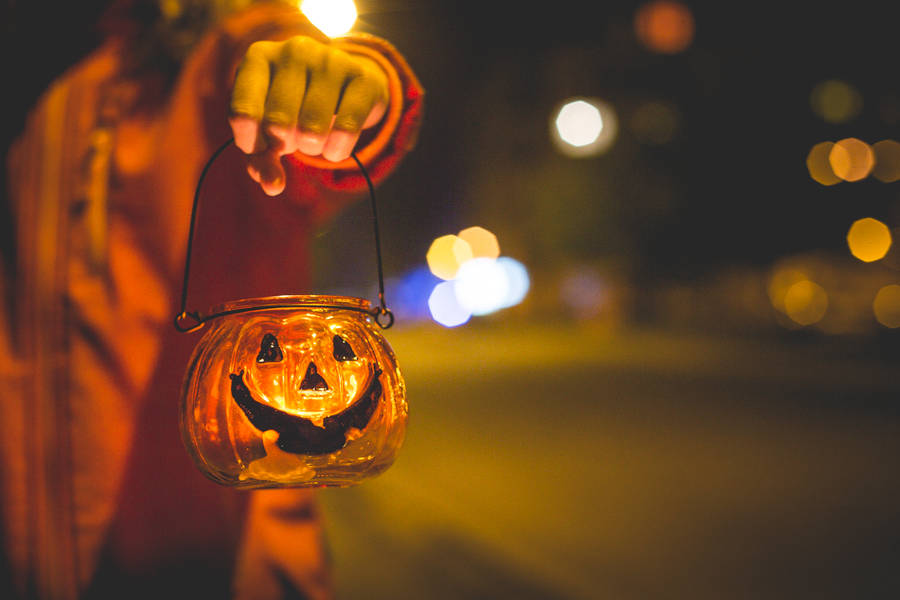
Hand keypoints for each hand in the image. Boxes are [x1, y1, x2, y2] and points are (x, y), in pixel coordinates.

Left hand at [229, 36, 387, 195]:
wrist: (346, 88)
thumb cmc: (295, 110)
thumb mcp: (268, 130)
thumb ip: (260, 160)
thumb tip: (273, 186)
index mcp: (258, 58)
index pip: (243, 113)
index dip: (252, 144)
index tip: (261, 146)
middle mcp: (293, 50)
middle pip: (278, 123)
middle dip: (284, 145)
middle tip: (292, 140)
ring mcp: (330, 60)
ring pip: (312, 128)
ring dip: (312, 149)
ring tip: (314, 140)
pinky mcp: (363, 78)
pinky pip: (346, 129)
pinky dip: (337, 150)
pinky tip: (336, 147)